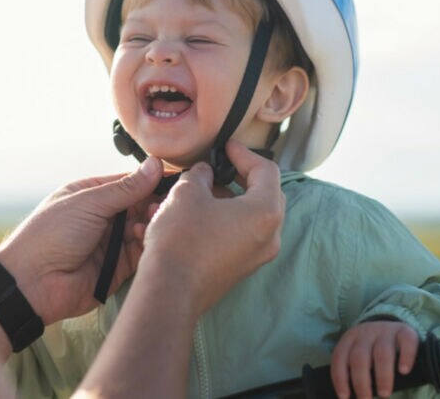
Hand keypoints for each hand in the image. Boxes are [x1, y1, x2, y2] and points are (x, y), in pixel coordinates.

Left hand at [0, 158, 161, 325]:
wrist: (32, 284)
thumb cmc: (49, 235)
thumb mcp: (87, 203)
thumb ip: (124, 188)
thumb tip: (154, 165)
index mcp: (91, 195)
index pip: (129, 183)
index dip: (150, 181)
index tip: (174, 179)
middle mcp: (103, 218)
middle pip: (140, 206)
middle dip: (154, 203)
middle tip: (166, 202)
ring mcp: (111, 243)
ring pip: (144, 229)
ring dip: (152, 223)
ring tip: (153, 220)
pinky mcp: (118, 268)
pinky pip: (141, 253)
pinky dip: (148, 244)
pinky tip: (146, 237)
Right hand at [137, 140, 284, 315]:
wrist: (169, 292)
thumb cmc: (181, 240)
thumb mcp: (187, 193)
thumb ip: (201, 175)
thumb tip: (204, 173)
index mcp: (265, 212)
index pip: (266, 171)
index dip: (244, 153)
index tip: (226, 147)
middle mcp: (270, 236)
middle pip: (263, 195)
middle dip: (238, 177)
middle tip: (217, 167)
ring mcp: (257, 256)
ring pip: (248, 217)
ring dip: (226, 200)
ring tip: (198, 191)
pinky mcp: (240, 269)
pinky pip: (238, 236)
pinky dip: (222, 221)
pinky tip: (195, 215)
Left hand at [331, 320, 419, 398]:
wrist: (395, 328)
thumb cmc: (373, 350)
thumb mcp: (360, 355)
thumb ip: (356, 371)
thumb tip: (349, 398)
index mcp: (350, 339)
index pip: (340, 358)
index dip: (340, 378)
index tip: (345, 397)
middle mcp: (366, 333)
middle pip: (359, 357)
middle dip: (361, 382)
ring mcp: (386, 330)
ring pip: (382, 352)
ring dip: (382, 376)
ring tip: (384, 394)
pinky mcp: (405, 331)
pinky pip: (406, 342)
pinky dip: (406, 357)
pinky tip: (404, 371)